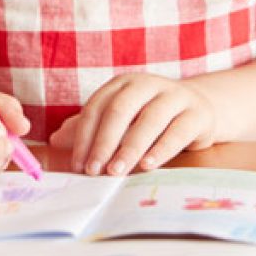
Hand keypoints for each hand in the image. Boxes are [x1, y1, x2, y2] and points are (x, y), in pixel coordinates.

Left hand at [48, 74, 214, 175]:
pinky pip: (177, 131)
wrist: (199, 108)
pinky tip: (147, 166)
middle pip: (120, 110)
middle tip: (94, 170)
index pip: (97, 107)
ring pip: (149, 120)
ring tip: (116, 172)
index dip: (84, 135)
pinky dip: (161, 149)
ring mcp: (174, 96)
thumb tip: (56, 141)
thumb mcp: (121, 119)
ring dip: (130, 148)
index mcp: (122, 83)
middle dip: (104, 142)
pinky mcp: (196, 113)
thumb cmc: (150, 116)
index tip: (77, 164)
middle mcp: (146, 84)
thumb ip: (91, 127)